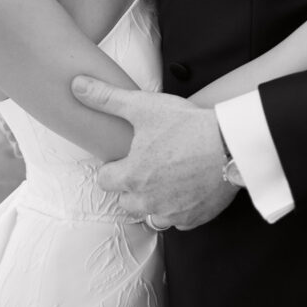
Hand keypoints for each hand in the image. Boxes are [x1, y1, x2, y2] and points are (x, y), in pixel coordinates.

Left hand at [70, 78, 237, 229]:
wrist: (229, 145)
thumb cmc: (186, 125)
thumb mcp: (143, 106)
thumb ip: (106, 98)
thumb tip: (77, 85)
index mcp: (131, 177)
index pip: (105, 181)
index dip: (113, 167)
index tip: (125, 157)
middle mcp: (148, 201)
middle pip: (125, 201)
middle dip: (131, 187)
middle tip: (147, 165)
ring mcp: (172, 213)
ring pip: (150, 215)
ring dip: (152, 201)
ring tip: (166, 178)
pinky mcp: (194, 219)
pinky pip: (177, 221)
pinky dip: (178, 209)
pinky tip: (186, 188)